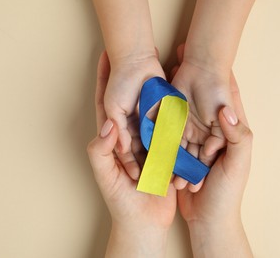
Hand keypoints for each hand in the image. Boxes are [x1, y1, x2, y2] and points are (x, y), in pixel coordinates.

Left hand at [87, 52, 175, 256]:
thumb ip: (100, 152)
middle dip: (132, 79)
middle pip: (130, 102)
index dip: (104, 81)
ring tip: (162, 68)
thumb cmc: (121, 202)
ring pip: (151, 111)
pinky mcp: (165, 150)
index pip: (105, 105)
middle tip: (139, 55)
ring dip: (154, 91)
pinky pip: (168, 128)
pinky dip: (172, 112)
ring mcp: (148, 142)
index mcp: (113, 140)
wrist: (145, 223)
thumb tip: (107, 125)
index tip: (107, 57)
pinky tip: (179, 96)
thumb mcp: (106, 177)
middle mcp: (130, 137)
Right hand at [177, 73, 252, 256]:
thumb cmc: (228, 192)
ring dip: (177, 98)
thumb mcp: (238, 163)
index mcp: (230, 133)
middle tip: (182, 59)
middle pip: (202, 103)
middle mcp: (212, 133)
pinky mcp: (182, 152)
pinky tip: (156, 107)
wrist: (209, 219)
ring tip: (167, 77)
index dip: (221, 79)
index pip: (228, 100)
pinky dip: (165, 122)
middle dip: (194, 83)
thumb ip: (236, 136)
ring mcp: (196, 142)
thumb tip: (227, 110)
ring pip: (184, 115)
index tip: (210, 59)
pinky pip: (172, 134)